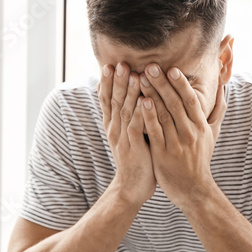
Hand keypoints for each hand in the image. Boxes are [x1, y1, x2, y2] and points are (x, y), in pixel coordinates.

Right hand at [98, 63, 156, 205]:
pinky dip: (140, 113)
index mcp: (112, 125)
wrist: (132, 187)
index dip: (107, 83)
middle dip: (117, 81)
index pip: (106, 100)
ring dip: (129, 92)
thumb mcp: (126, 135)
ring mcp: (122, 139)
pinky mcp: (133, 148)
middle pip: (114, 101)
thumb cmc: (134, 157)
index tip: (109, 65)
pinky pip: (136, 127)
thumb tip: (127, 95)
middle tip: (120, 63)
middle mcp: (114, 129)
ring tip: (134, 75)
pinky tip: (145, 100)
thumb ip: (126, 116)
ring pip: (124, 111)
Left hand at [139, 64, 226, 208]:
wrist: (193, 189)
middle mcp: (190, 132)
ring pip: (163, 115)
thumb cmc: (201, 158)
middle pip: (175, 103)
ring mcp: (176, 143)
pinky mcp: (163, 154)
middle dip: (162, 83)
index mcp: (201, 126)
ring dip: (152, 95)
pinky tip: (140, 102)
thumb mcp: (213, 134)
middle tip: (150, 66)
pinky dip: (148, 116)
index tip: (172, 68)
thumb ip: (217, 110)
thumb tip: (223, 87)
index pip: (191, 100)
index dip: (181, 84)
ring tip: (140, 79)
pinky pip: (154, 132)